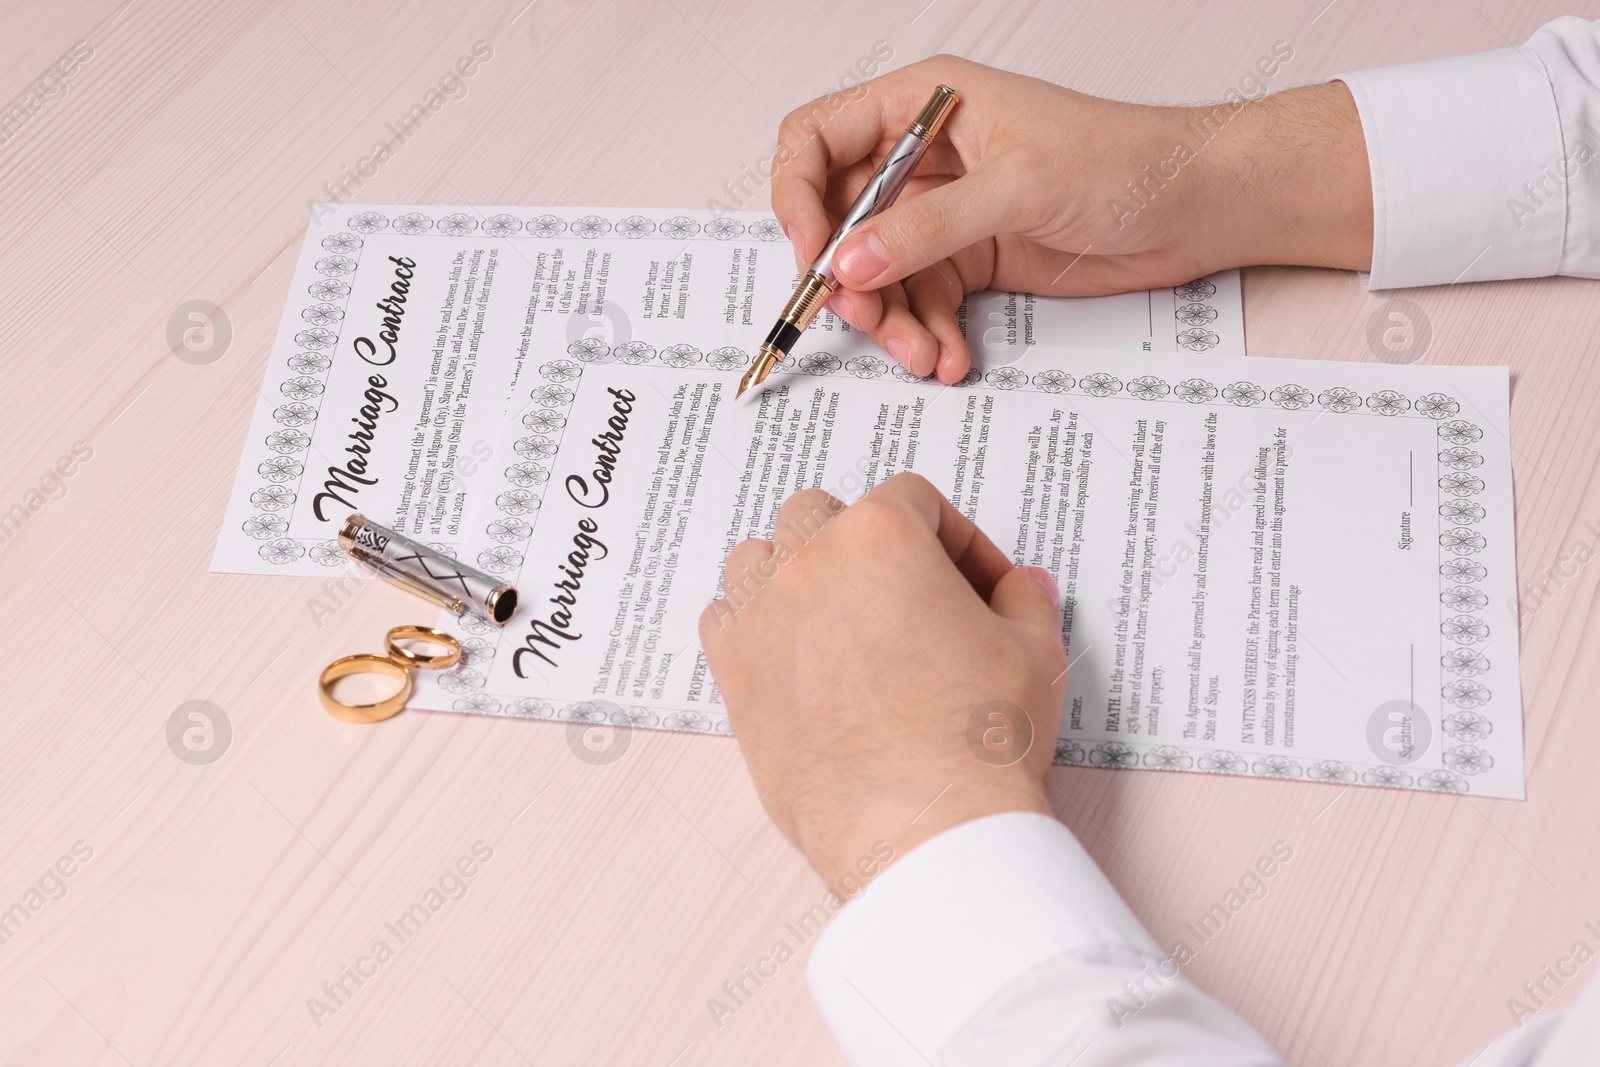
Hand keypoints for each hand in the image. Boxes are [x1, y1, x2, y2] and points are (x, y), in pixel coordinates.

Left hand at [698, 473, 1067, 893]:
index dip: (955, 539)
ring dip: (799, 572)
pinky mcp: (735, 674)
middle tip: (910, 595)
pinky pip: (724, 618)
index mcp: (881, 537)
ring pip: (763, 558)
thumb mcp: (1034, 653)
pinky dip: (753, 624)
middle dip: (870, 544)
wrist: (923, 827)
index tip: (976, 582)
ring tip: (843, 616)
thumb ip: (1024, 600)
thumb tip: (1021, 585)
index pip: (912, 500)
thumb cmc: (976, 743)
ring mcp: (762, 617)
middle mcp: (810, 563)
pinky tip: (794, 655)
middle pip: (826, 516)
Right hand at [773, 54, 1371, 383]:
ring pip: (880, 273)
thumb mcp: (1018, 187)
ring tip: (922, 355)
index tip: (810, 255)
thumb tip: (849, 260)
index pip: (819, 139)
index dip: (797, 196)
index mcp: (923, 106)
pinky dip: (928, 335)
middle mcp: (923, 157)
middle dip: (849, 279)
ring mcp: (945, 212)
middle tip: (870, 321)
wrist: (1196, 207)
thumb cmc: (1125, 161)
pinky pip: (923, 302)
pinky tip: (949, 357)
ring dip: (892, 322)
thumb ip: (927, 227)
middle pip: (841, 221)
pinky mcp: (971, 258)